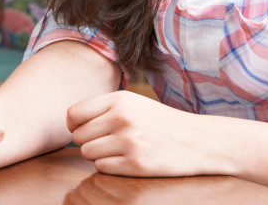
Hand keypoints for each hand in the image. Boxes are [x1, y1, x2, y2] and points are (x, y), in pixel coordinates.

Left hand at [67, 90, 215, 177]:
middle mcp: (121, 119)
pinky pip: (102, 168)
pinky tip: (125, 159)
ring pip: (87, 153)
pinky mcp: (135, 165)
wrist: (197, 141)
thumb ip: (102, 108)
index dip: (73, 124)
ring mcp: (128, 143)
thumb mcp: (132, 102)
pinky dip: (108, 166)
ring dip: (97, 154)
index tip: (82, 129)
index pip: (73, 114)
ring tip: (116, 149)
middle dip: (86, 141)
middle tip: (104, 141)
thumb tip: (70, 122)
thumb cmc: (158, 121)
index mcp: (118, 100)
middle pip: (78, 136)